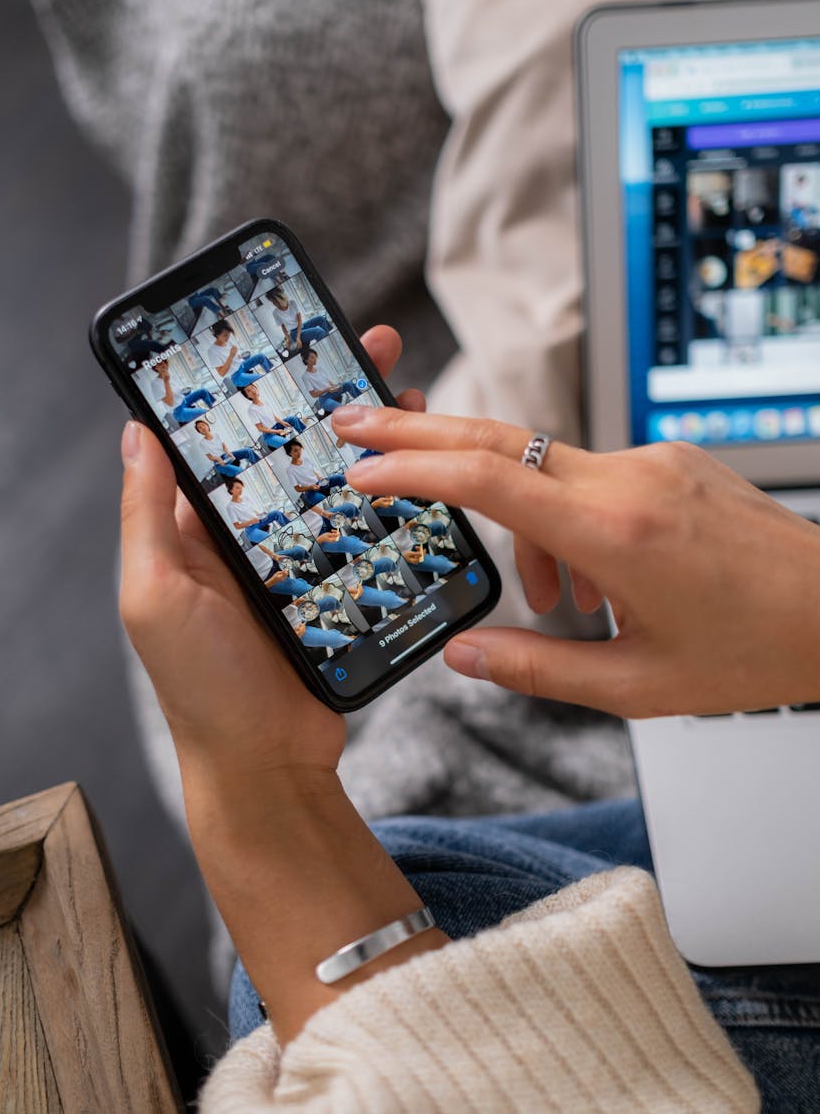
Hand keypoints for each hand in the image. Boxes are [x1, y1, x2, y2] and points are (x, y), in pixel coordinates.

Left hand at [120, 329, 436, 1044]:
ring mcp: (298, 563)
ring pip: (337, 484)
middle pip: (291, 450)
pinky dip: (392, 497)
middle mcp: (249, 539)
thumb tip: (137, 431)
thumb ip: (148, 515)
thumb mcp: (156, 595)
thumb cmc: (202, 689)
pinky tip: (419, 468)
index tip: (287, 341)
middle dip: (328, 397)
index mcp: (196, 531)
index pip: (225, 442)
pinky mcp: (339, 588)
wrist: (268, 767)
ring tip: (405, 394)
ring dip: (368, 439)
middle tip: (368, 347)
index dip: (255, 389)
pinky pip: (367, 531)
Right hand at [331, 406, 819, 717]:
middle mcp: (631, 479)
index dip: (413, 469)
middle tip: (357, 428)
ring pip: (544, 468)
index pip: (489, 480)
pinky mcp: (670, 460)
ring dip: (519, 521)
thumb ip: (537, 670)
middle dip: (419, 433)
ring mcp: (653, 461)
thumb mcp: (638, 685)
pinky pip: (589, 476)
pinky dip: (565, 519)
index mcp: (617, 534)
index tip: (361, 468)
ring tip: (561, 605)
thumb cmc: (755, 652)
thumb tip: (461, 657)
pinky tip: (597, 582)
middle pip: (497, 437)